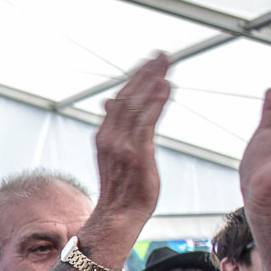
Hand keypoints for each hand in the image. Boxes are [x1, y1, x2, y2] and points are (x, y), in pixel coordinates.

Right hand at [92, 53, 171, 217]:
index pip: (120, 99)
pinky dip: (155, 102)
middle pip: (127, 96)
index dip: (136, 78)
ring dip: (152, 81)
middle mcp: (109, 137)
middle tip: (162, 55)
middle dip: (145, 73)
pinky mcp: (137, 153)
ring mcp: (122, 145)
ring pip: (136, 104)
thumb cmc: (122, 188)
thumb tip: (110, 101)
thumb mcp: (115, 153)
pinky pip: (146, 121)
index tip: (150, 63)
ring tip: (166, 63)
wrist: (118, 216)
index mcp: (104, 135)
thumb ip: (116, 127)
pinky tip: (166, 86)